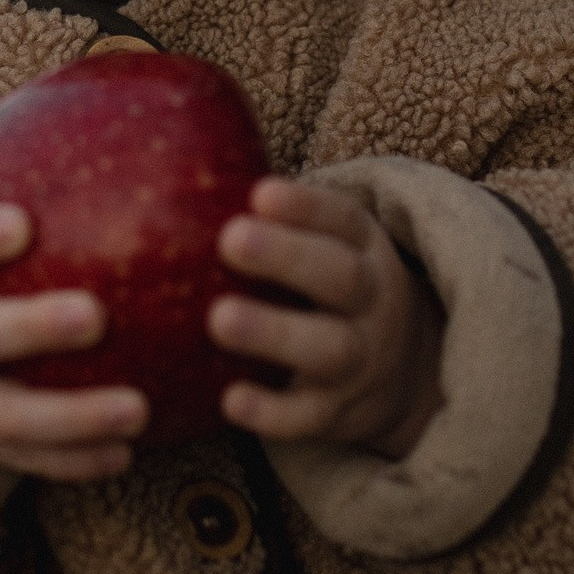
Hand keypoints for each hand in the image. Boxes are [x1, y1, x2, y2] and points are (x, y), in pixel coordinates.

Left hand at [210, 178, 443, 455]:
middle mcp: (370, 300)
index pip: (343, 220)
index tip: (259, 192)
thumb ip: (269, 215)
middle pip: (340, 277)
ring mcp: (358, 359)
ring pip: (329, 346)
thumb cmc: (323, 289)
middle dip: (287, 257)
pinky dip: (272, 412)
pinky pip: (308, 417)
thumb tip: (170, 156)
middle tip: (230, 238)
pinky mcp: (337, 412)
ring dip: (274, 332)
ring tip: (219, 319)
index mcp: (363, 248)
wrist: (403, 373)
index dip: (304, 207)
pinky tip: (230, 400)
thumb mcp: (324, 245)